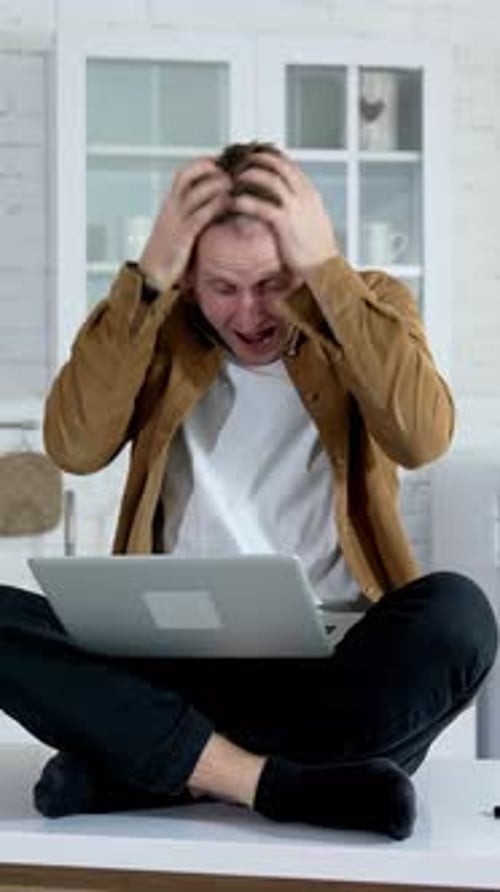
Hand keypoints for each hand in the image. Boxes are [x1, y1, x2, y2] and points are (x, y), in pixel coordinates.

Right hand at [139, 158, 229, 290]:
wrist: (152, 275)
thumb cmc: (168, 254)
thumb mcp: (178, 228)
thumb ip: (193, 215)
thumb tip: (214, 208)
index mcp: (170, 205)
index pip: (183, 174)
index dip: (202, 164)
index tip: (221, 162)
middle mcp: (171, 207)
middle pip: (188, 175)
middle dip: (210, 169)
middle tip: (230, 172)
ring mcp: (176, 220)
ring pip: (196, 191)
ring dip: (217, 185)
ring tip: (233, 185)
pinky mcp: (183, 235)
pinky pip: (201, 214)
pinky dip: (217, 206)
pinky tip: (229, 204)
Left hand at [230, 152, 339, 275]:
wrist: (323, 266)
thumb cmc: (316, 248)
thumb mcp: (313, 218)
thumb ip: (301, 204)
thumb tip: (287, 198)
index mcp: (311, 193)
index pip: (290, 165)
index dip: (271, 157)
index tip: (256, 156)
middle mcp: (304, 195)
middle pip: (280, 165)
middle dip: (258, 159)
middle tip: (242, 161)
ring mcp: (295, 208)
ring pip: (270, 179)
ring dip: (249, 175)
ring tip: (235, 179)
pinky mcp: (284, 223)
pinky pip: (260, 205)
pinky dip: (244, 201)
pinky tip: (233, 202)